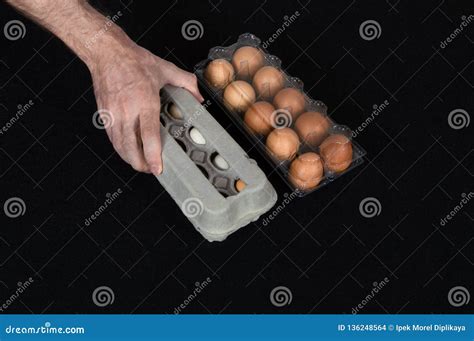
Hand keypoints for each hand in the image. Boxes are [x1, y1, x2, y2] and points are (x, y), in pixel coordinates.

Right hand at [90, 43, 203, 174]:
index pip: (148, 135)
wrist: (106, 52)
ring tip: (140, 163)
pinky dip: (119, 148)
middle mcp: (127, 111)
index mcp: (145, 102)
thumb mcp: (165, 69)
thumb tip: (199, 97)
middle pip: (131, 147)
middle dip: (140, 164)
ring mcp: (114, 114)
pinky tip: (127, 150)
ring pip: (119, 145)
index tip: (157, 168)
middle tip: (151, 169)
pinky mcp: (104, 114)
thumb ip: (186, 84)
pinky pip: (111, 137)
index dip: (152, 155)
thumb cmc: (133, 60)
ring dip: (129, 158)